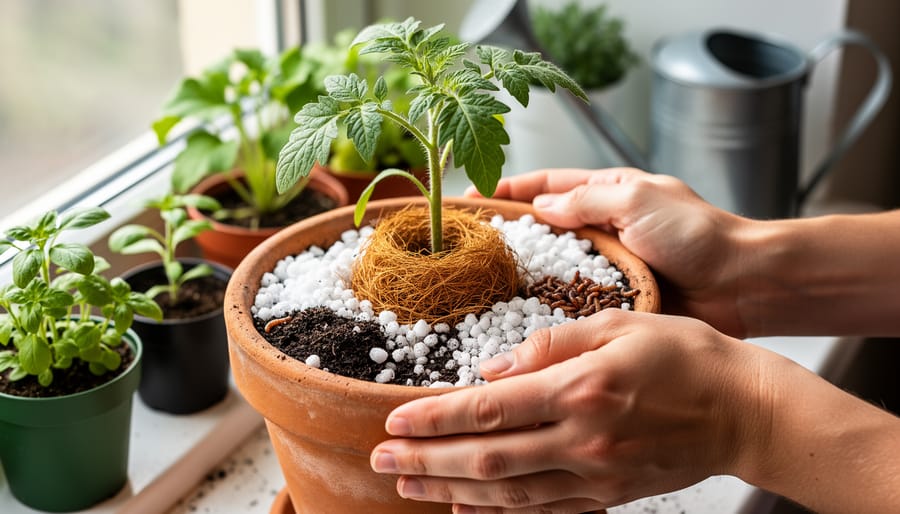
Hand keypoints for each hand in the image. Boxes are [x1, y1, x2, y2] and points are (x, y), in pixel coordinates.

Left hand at [370, 310, 766, 512]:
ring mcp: (595, 475)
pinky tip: (467, 509)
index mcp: (579, 389)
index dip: (435, 418)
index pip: (488, 409)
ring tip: (409, 486)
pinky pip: (543, 511)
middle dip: (427, 461)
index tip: (394, 423)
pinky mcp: (609, 495)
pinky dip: (500, 513)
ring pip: (508, 493)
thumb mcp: (617, 323)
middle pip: (486, 458)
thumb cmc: (684, 356)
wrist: (744, 410)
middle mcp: (581, 439)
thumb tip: (492, 368)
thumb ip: (549, 343)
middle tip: (381, 462)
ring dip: (451, 491)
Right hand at [469, 168, 755, 336]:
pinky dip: (551, 308)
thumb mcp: (639, 201)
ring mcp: (608, 266)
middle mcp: (604, 229)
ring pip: (554, 268)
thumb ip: (587, 202)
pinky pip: (575, 302)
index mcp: (609, 194)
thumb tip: (542, 207)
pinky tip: (522, 318)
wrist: (743, 284)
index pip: (547, 186)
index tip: (472, 198)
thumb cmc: (698, 234)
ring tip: (484, 284)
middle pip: (544, 228)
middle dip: (508, 233)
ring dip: (524, 274)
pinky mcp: (615, 301)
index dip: (509, 190)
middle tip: (470, 246)